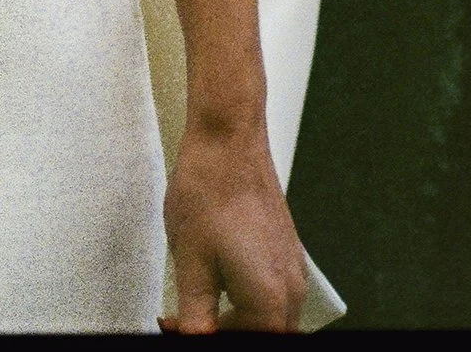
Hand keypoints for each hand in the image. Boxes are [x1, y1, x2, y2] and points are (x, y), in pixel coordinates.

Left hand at [164, 119, 307, 330]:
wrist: (228, 139)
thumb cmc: (210, 190)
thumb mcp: (191, 263)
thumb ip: (196, 316)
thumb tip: (194, 339)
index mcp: (269, 300)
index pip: (244, 343)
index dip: (206, 339)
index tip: (178, 329)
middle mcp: (291, 289)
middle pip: (262, 334)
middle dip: (224, 331)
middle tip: (181, 318)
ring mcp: (292, 268)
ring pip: (267, 317)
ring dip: (233, 318)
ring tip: (194, 301)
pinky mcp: (286, 251)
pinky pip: (271, 292)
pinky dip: (244, 298)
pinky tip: (216, 280)